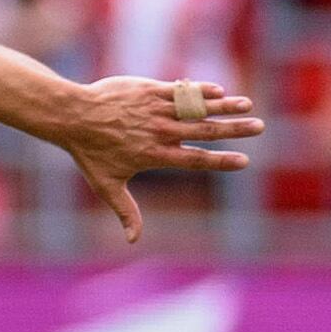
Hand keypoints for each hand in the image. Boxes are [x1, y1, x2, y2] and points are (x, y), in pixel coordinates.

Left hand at [53, 77, 262, 241]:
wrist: (71, 116)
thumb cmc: (89, 153)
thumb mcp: (106, 185)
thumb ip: (125, 210)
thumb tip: (133, 241)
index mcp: (155, 154)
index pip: (195, 160)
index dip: (221, 160)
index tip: (244, 161)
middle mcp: (160, 131)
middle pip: (204, 131)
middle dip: (234, 130)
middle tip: (259, 127)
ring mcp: (155, 109)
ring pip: (195, 108)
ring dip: (223, 106)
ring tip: (248, 105)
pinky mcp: (148, 90)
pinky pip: (179, 90)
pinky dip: (199, 90)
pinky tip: (219, 90)